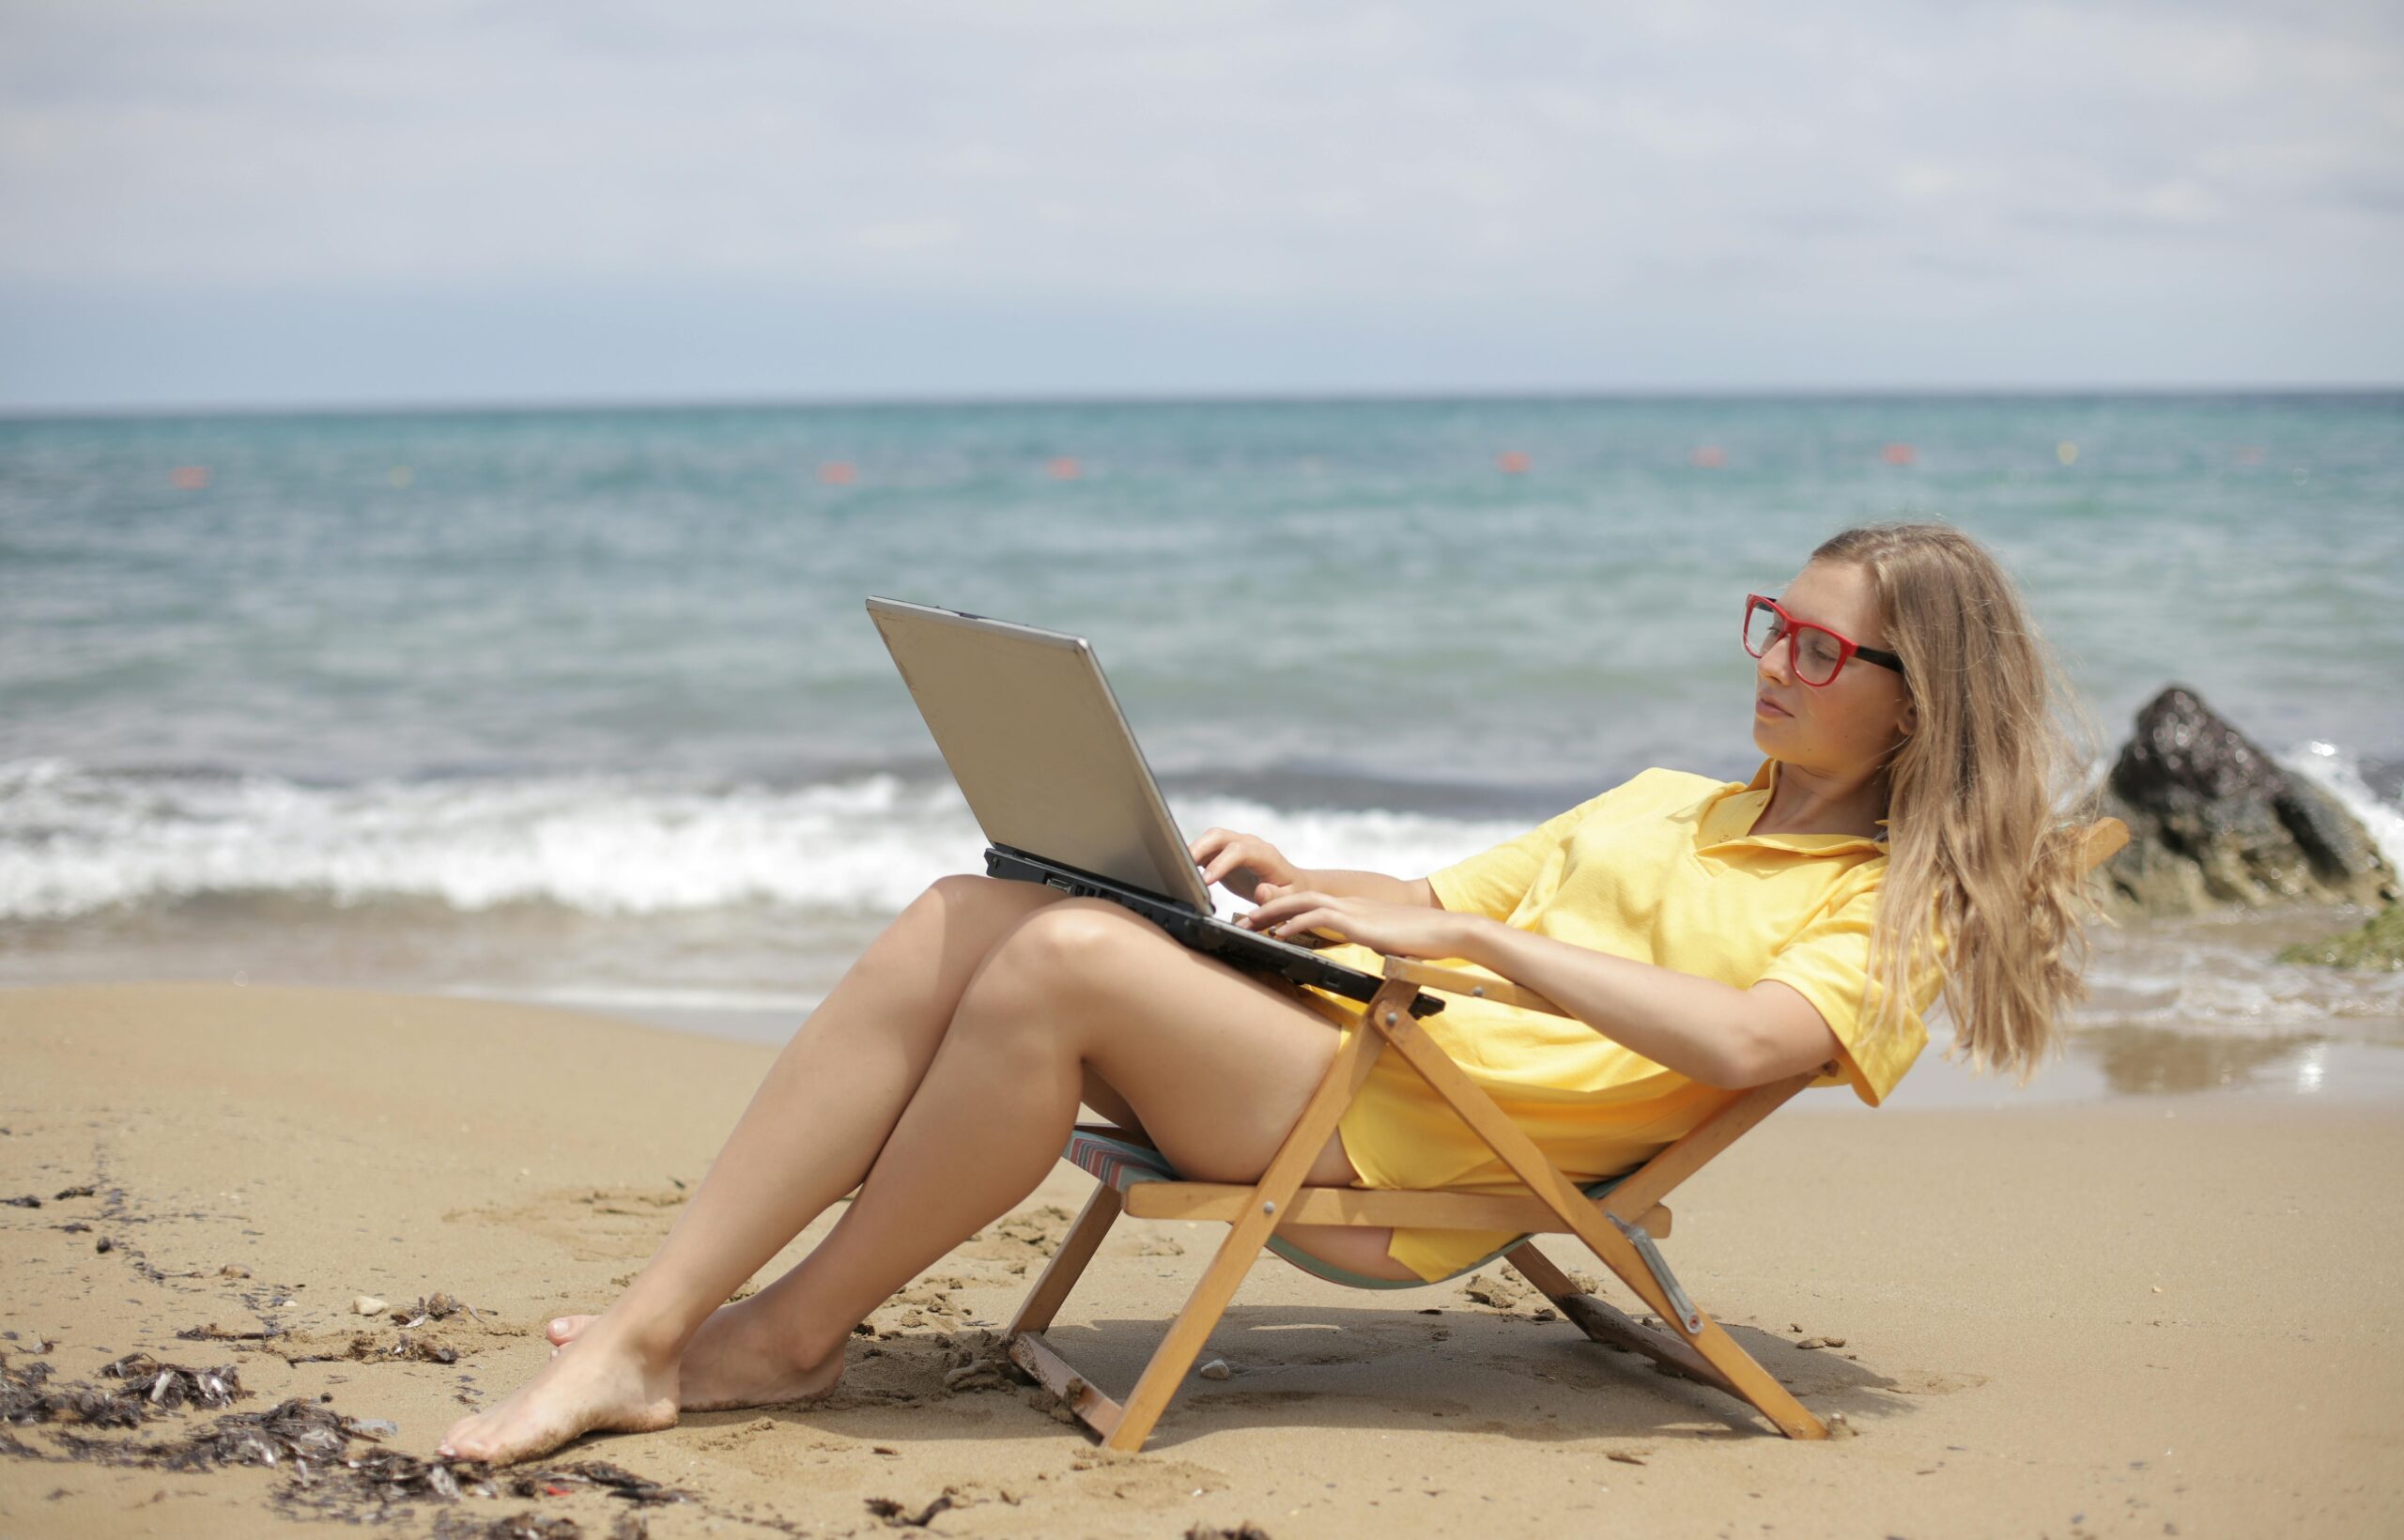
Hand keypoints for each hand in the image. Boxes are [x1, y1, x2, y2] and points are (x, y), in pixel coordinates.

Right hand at [1188, 826, 1305, 902]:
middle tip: (1182, 867)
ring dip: (1192, 850)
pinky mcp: (1225, 853)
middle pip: (1220, 836)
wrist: (1290, 884)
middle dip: (1199, 848)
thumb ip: (1276, 897)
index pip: (1240, 851)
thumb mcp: (1289, 899)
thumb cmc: (1290, 892)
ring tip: (1176, 867)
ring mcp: (1236, 845)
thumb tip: (1261, 891)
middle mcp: (1249, 844)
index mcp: (1265, 854)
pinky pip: (1206, 849)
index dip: (1221, 863)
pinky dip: (1193, 856)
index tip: (1206, 880)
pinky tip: (1182, 869)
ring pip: (1210, 838)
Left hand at [1234, 887, 1473, 960]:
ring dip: (1274, 912)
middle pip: (1300, 897)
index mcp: (1356, 910)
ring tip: (1250, 922)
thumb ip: (1374, 943)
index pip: (1313, 904)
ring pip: (1303, 903)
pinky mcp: (1359, 923)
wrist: (1449, 931)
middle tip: (1244, 916)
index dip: (1287, 909)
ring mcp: (1354, 911)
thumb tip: (1371, 955)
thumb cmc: (1425, 942)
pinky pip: (1319, 918)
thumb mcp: (1390, 942)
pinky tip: (1279, 933)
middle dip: (1270, 906)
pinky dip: (1294, 923)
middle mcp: (1351, 905)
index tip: (1265, 921)